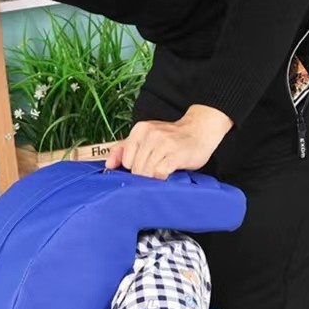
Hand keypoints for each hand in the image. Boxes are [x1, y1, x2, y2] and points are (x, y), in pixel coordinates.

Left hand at [105, 105, 233, 179]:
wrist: (200, 132)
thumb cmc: (171, 140)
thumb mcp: (145, 139)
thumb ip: (124, 149)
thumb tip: (108, 165)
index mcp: (140, 130)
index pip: (125, 161)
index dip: (133, 169)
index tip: (144, 168)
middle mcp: (150, 134)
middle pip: (135, 169)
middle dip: (143, 176)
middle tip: (155, 173)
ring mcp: (163, 143)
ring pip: (146, 173)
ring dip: (153, 179)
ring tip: (162, 174)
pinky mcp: (175, 154)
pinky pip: (159, 174)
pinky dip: (162, 179)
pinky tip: (168, 175)